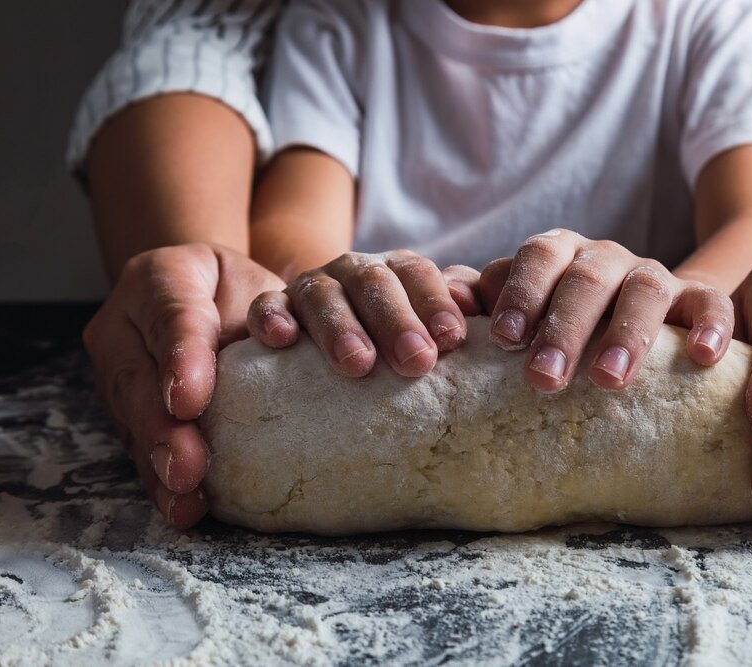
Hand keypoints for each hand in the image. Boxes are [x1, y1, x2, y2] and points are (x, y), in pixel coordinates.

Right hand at [83, 244, 284, 527]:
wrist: (208, 294)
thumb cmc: (241, 292)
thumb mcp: (257, 285)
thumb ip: (264, 314)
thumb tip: (283, 343)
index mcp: (160, 278)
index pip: (172, 317)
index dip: (181, 360)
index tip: (189, 402)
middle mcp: (124, 324)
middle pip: (139, 378)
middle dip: (162, 430)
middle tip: (187, 467)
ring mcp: (116, 368)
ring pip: (131, 419)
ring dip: (158, 464)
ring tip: (183, 498)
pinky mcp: (124, 409)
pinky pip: (137, 446)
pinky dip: (159, 480)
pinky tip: (181, 507)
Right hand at [248, 250, 482, 376]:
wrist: (334, 326)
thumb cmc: (398, 341)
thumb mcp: (431, 326)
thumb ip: (458, 310)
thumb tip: (483, 308)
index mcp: (399, 271)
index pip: (419, 275)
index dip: (436, 303)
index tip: (451, 339)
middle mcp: (357, 270)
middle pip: (375, 283)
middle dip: (397, 321)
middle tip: (416, 361)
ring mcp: (313, 286)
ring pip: (324, 295)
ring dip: (342, 327)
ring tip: (358, 364)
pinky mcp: (274, 308)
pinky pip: (268, 307)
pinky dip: (273, 318)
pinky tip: (283, 340)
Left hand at [478, 229, 734, 392]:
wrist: (626, 318)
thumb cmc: (554, 326)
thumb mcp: (518, 314)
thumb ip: (481, 302)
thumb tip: (446, 300)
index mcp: (558, 254)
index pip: (538, 257)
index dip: (521, 293)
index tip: (503, 340)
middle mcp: (605, 258)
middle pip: (586, 278)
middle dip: (564, 328)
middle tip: (543, 379)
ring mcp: (654, 276)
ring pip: (645, 288)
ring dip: (627, 333)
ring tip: (609, 380)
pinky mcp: (698, 300)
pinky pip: (711, 304)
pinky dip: (711, 326)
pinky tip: (701, 358)